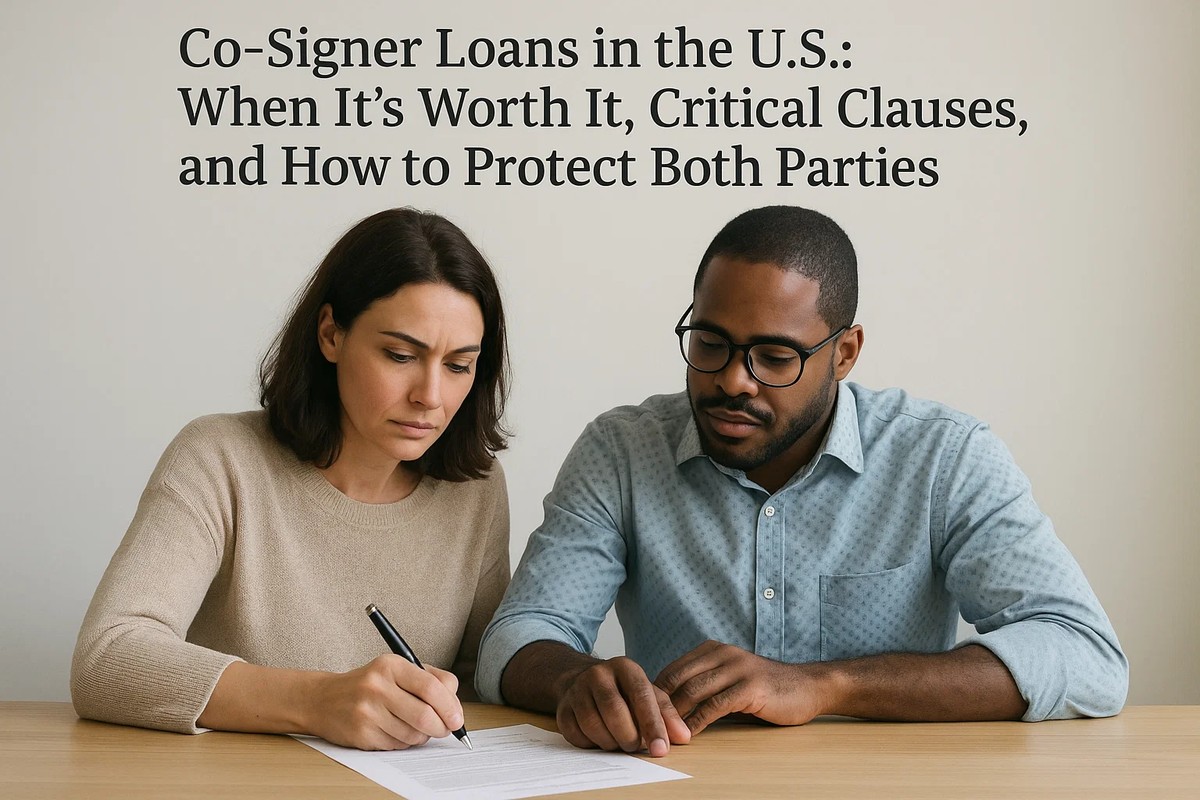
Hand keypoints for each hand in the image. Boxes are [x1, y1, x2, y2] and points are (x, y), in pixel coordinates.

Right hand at [305, 655, 463, 749]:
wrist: (323, 699)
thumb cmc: (369, 684)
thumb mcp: (397, 669)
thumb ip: (430, 679)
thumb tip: (455, 705)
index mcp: (391, 665)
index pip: (430, 687)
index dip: (450, 706)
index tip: (457, 718)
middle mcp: (377, 686)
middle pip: (424, 716)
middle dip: (442, 727)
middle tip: (445, 729)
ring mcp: (367, 711)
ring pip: (413, 735)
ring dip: (422, 736)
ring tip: (415, 727)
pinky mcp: (361, 733)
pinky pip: (397, 745)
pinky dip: (404, 743)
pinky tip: (396, 731)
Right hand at [555, 656, 690, 756]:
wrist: (582, 681)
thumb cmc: (622, 691)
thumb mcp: (648, 694)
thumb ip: (667, 714)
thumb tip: (683, 736)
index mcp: (625, 667)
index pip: (641, 696)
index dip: (653, 725)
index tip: (660, 749)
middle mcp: (598, 674)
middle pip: (615, 712)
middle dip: (629, 737)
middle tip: (635, 745)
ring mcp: (577, 690)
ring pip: (593, 726)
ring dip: (610, 743)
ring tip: (619, 742)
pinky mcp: (562, 709)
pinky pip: (577, 735)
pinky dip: (592, 744)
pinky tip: (600, 739)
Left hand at [655, 640, 833, 735]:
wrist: (808, 687)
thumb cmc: (766, 688)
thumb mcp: (730, 679)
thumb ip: (705, 686)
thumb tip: (670, 708)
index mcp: (713, 649)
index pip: (673, 670)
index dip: (656, 693)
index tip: (645, 714)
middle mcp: (723, 653)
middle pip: (678, 678)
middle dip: (660, 705)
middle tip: (648, 727)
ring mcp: (737, 668)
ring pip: (693, 691)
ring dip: (675, 715)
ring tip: (664, 734)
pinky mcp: (750, 687)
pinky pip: (715, 705)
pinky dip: (698, 722)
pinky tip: (690, 734)